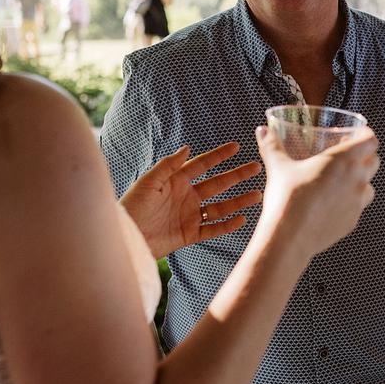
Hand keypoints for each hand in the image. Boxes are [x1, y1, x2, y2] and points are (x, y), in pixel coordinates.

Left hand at [121, 142, 262, 258]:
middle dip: (236, 175)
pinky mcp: (190, 234)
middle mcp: (186, 197)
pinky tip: (242, 219)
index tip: (236, 147)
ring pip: (220, 207)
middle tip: (256, 167)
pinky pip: (213, 229)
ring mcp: (190, 216)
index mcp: (176, 181)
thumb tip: (188, 148)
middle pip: (217, 184)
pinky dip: (227, 225)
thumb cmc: (132, 207)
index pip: (202, 165)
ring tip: (257, 194)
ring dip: (238, 201)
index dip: (218, 156)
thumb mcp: (148, 182)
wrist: (126, 236)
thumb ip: (168, 165)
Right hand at [254, 125, 379, 257]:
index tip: (359, 133)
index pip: (370, 141)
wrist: (290, 238)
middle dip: (366, 156)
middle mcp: (357, 180)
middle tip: (349, 155)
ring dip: (360, 181)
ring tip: (342, 181)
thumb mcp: (278, 167)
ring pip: (369, 187)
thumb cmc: (287, 199)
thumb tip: (262, 131)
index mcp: (344, 160)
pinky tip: (333, 204)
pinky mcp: (352, 222)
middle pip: (374, 162)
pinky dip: (350, 203)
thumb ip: (272, 145)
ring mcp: (357, 203)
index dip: (366, 135)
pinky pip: (357, 208)